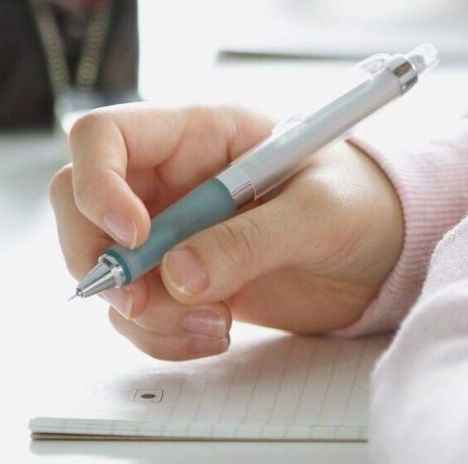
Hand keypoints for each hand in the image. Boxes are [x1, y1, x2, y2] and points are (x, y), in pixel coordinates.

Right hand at [49, 105, 403, 359]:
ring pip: (106, 270)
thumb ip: (252, 239)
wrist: (386, 251)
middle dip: (98, 260)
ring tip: (212, 325)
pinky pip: (139, 312)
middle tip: (141, 302)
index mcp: (200, 133)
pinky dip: (161, 334)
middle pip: (80, 206)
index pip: (105, 137)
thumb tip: (179, 276)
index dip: (97, 183)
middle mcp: (173, 180)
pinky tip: (214, 333)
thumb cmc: (364, 203)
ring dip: (141, 312)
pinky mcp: (183, 281)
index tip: (134, 236)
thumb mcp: (319, 212)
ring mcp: (172, 233)